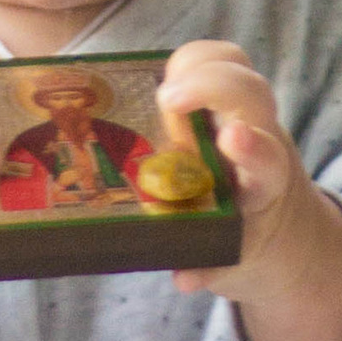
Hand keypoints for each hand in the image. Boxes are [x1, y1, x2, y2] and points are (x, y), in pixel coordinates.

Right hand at [156, 42, 318, 292]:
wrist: (284, 227)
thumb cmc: (248, 242)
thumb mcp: (233, 262)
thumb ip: (209, 266)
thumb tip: (183, 277)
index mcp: (265, 184)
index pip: (267, 159)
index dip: (253, 147)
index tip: (233, 139)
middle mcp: (259, 138)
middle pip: (251, 92)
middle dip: (214, 86)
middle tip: (168, 101)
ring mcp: (243, 112)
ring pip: (234, 64)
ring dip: (197, 64)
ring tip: (159, 88)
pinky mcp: (224, 100)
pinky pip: (212, 63)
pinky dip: (186, 63)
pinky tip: (151, 79)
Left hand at [158, 39, 341, 340]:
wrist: (279, 246)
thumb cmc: (217, 182)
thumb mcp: (195, 144)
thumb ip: (154, 129)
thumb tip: (62, 117)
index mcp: (229, 112)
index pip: (226, 63)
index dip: (202, 64)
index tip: (166, 80)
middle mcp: (256, 142)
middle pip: (253, 94)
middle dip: (218, 88)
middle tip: (174, 99)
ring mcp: (261, 192)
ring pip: (270, 158)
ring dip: (254, 153)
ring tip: (235, 143)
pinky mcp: (251, 242)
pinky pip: (235, 250)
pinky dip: (209, 265)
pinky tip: (188, 277)